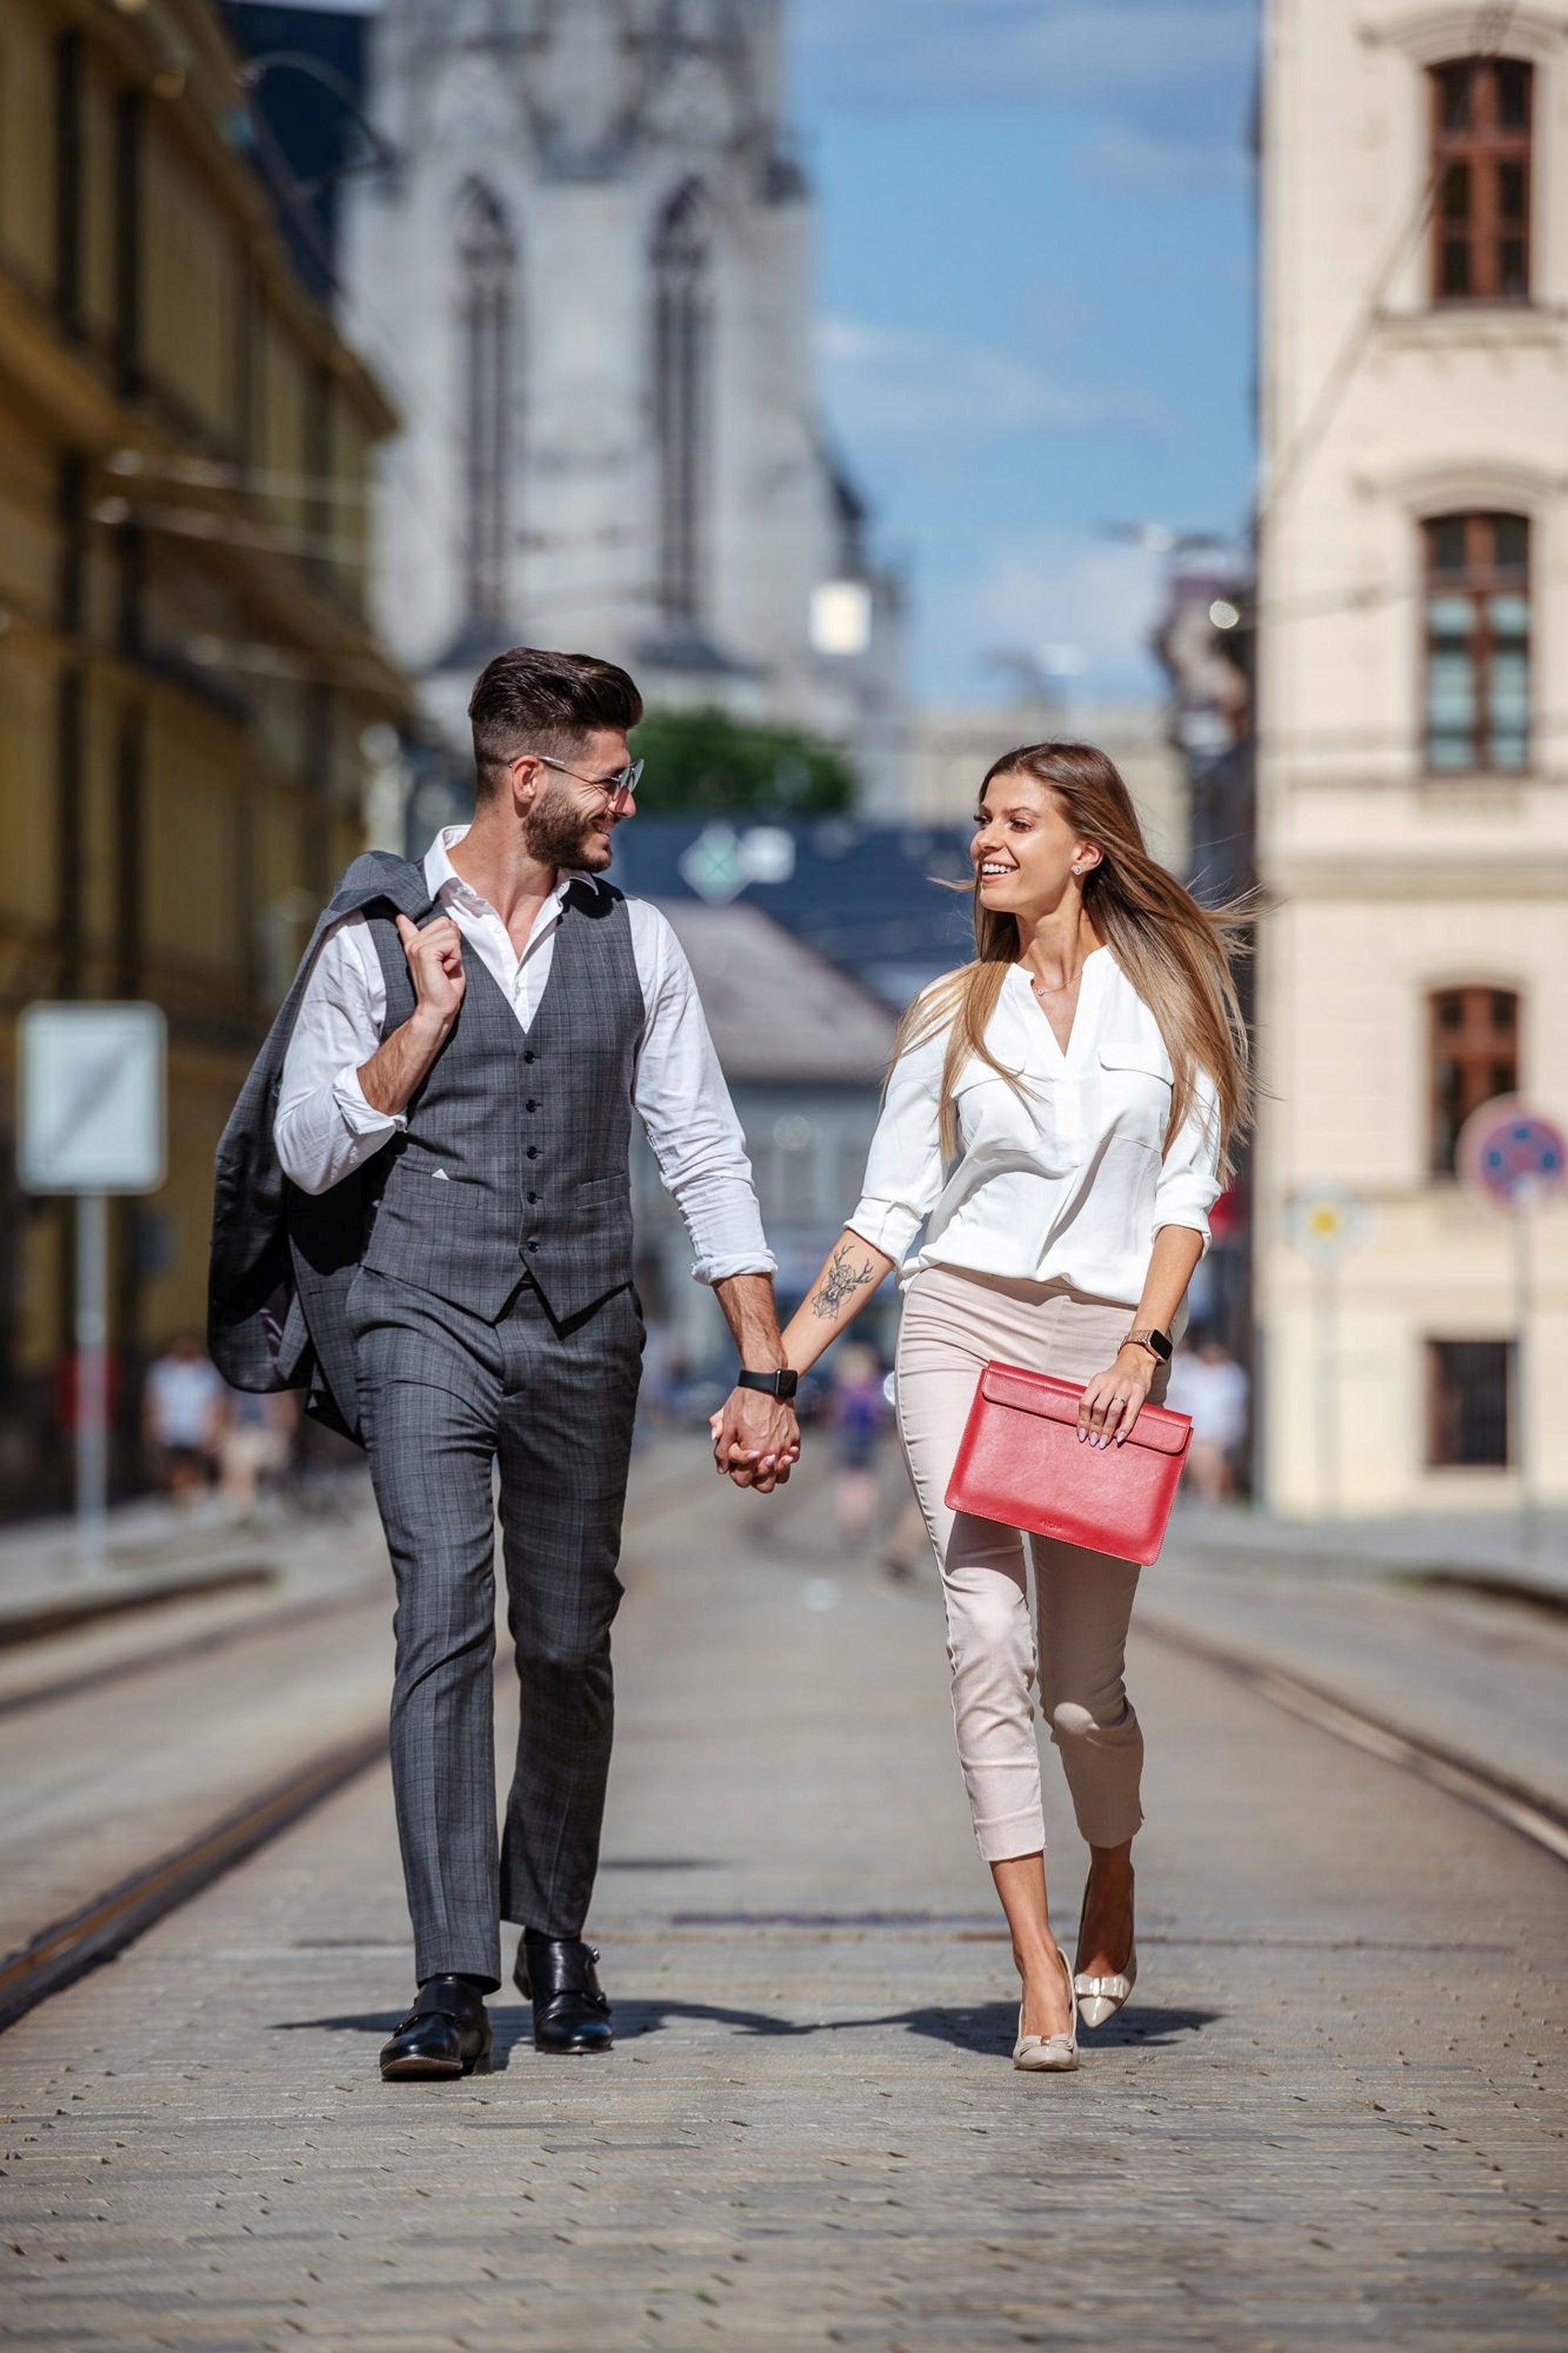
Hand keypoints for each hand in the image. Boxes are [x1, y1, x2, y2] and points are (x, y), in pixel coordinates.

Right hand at [396, 912, 464, 1028]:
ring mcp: (416, 947)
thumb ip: (446, 939)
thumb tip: (450, 921)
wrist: (438, 1009)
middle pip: (444, 922)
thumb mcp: (448, 958)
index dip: (408, 920)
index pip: (405, 922)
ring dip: (455, 952)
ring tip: (445, 969)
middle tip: (445, 964)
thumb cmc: (444, 988)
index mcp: (414, 945)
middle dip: (453, 943)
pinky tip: (446, 970)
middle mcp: (413, 944)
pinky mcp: (424, 952)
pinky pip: (451, 943)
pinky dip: (455, 957)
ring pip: (450, 932)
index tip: (401, 919)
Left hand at [709, 1387, 799, 1492]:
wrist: (767, 1381)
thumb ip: (723, 1451)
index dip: (736, 1473)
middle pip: (766, 1486)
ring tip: (764, 1459)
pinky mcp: (795, 1438)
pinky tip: (776, 1447)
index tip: (735, 1461)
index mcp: (754, 1453)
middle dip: (755, 1478)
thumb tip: (722, 1470)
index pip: (744, 1480)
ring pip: (782, 1476)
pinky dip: (785, 1458)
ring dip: (772, 1472)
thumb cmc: (743, 1402)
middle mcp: (772, 1453)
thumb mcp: (727, 1425)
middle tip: (749, 1464)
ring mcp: (786, 1447)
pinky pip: (792, 1459)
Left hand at [1077, 1345, 1155, 1448]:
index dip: (1082, 1420)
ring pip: (1113, 1412)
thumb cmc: (1116, 1378)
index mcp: (1097, 1381)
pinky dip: (1125, 1427)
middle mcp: (1110, 1384)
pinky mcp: (1139, 1393)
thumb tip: (1084, 1424)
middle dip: (1094, 1427)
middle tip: (1093, 1441)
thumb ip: (1093, 1398)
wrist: (1136, 1363)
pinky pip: (1131, 1413)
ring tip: (1103, 1442)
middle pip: (1099, 1409)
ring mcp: (1125, 1388)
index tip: (1081, 1435)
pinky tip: (1119, 1437)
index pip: (1085, 1402)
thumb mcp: (1101, 1383)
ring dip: (1107, 1430)